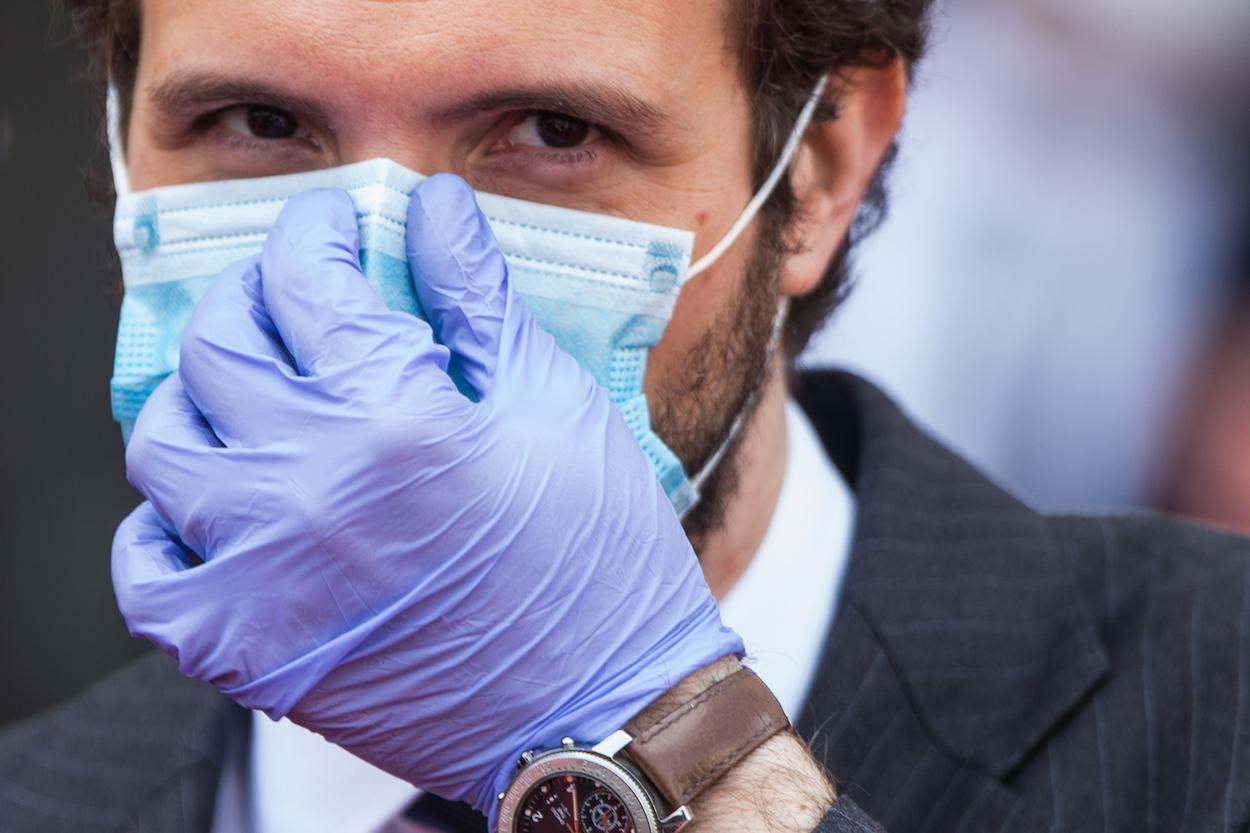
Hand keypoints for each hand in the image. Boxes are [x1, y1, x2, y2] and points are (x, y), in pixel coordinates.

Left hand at [111, 176, 741, 822]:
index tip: (330, 229)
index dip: (314, 234)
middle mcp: (310, 489)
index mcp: (395, 419)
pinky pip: (147, 572)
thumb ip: (476, 297)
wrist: (596, 707)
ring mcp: (264, 576)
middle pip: (219, 346)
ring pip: (165, 443)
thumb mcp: (553, 406)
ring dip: (204, 398)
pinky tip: (218, 508)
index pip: (306, 281)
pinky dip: (165, 525)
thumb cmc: (595, 562)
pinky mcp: (247, 651)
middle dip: (253, 298)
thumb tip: (435, 210)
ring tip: (256, 396)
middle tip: (295, 299)